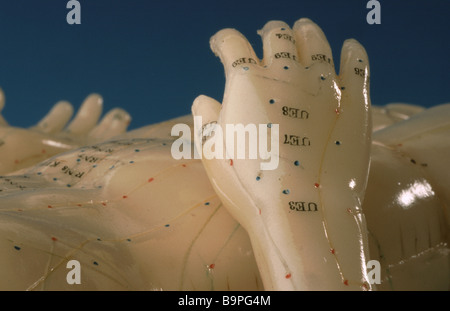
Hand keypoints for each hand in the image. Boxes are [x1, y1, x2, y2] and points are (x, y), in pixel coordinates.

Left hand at [0, 91, 130, 173]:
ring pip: (94, 143)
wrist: (13, 189)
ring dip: (108, 127)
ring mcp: (73, 161)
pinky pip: (106, 151)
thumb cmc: (3, 159)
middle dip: (88, 117)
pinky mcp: (88, 167)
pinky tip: (124, 123)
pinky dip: (116, 138)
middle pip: (76, 135)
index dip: (58, 117)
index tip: (65, 105)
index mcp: (34, 144)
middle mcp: (56, 153)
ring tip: (121, 114)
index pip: (50, 129)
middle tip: (96, 98)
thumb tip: (0, 91)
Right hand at [192, 18, 371, 289]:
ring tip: (303, 29)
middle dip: (268, 31)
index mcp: (247, 82)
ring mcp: (323, 85)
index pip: (232, 44)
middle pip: (276, 36)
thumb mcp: (214, 154)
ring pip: (315, 41)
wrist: (303, 212)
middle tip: (267, 33)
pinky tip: (351, 47)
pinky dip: (353, 52)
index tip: (221, 44)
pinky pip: (357, 64)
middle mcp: (285, 73)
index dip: (223, 40)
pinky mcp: (354, 101)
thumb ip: (207, 119)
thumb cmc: (251, 186)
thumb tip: (203, 99)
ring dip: (306, 32)